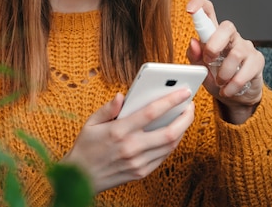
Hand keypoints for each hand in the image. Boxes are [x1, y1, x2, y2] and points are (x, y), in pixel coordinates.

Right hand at [61, 88, 193, 192]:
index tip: (184, 92)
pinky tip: (173, 133)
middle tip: (191, 106)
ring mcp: (138, 162)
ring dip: (182, 130)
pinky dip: (172, 143)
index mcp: (119, 131)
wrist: (81, 178)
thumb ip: (108, 108)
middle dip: (185, 118)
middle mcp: (131, 147)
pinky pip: (163, 156)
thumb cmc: (86, 147)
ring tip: (185, 117)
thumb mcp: (90, 123)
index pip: (151, 112)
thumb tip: (123, 96)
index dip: (171, 100)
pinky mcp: (141, 172)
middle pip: (169, 132)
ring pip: (170, 146)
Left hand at [186, 0, 263, 123]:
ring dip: (224, 72)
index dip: (199, 6)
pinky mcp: (257, 61)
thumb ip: (195, 56)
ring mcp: (246, 47)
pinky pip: (246, 70)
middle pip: (227, 27)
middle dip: (215, 45)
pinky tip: (228, 89)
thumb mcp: (201, 70)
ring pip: (237, 53)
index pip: (209, 12)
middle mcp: (232, 38)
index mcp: (214, 35)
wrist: (236, 98)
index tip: (190, 9)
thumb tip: (194, 42)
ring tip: (220, 83)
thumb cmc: (217, 79)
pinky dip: (234, 83)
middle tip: (208, 61)